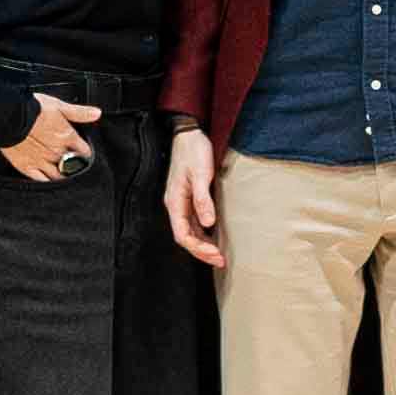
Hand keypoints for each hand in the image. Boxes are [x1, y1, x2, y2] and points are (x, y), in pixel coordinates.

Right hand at [6, 93, 101, 186]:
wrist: (10, 116)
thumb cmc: (33, 109)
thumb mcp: (59, 106)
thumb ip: (79, 113)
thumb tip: (97, 114)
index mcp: (67, 138)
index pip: (84, 151)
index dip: (85, 152)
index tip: (84, 153)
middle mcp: (57, 153)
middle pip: (73, 166)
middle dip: (75, 166)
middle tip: (74, 166)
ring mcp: (42, 162)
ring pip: (58, 176)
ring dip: (63, 176)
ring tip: (63, 175)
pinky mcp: (27, 167)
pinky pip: (40, 180)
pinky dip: (46, 182)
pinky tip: (48, 182)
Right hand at [165, 127, 227, 267]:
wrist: (189, 134)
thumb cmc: (193, 151)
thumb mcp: (201, 174)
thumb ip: (203, 199)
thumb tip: (208, 223)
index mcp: (174, 201)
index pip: (182, 234)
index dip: (198, 248)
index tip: (215, 255)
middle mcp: (176, 205)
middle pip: (185, 236)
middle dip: (202, 251)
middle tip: (221, 261)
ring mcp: (181, 202)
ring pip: (189, 231)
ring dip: (203, 244)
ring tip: (219, 254)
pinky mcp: (188, 198)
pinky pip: (193, 222)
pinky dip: (203, 233)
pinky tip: (214, 237)